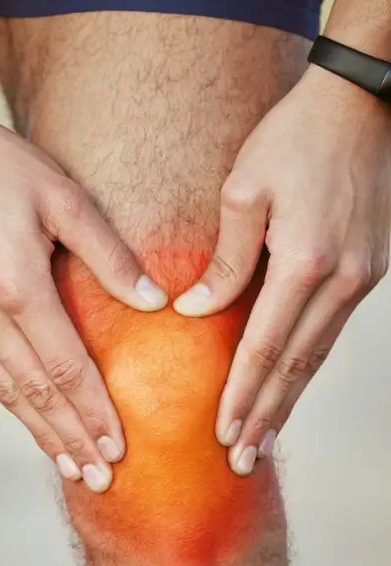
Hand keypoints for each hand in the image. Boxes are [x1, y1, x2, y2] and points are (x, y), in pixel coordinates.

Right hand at [0, 100, 166, 491]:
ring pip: (2, 387)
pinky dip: (9, 395)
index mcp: (16, 283)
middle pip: (33, 392)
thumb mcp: (63, 196)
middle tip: (99, 479)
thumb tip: (155, 304)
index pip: (65, 367)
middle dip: (70, 439)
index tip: (119, 449)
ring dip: (38, 429)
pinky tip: (30, 412)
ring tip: (69, 464)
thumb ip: (110, 255)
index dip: (94, 411)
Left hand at [173, 65, 390, 474]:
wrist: (361, 105)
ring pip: (319, 355)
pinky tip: (290, 385)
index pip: (264, 348)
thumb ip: (223, 261)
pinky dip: (308, 365)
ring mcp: (364, 278)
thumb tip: (195, 314)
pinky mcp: (371, 270)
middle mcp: (341, 280)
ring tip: (264, 438)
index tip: (222, 433)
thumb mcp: (243, 192)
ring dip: (289, 399)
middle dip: (267, 417)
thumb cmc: (294, 139)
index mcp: (304, 262)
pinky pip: (331, 331)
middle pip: (297, 366)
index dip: (241, 395)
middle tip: (242, 460)